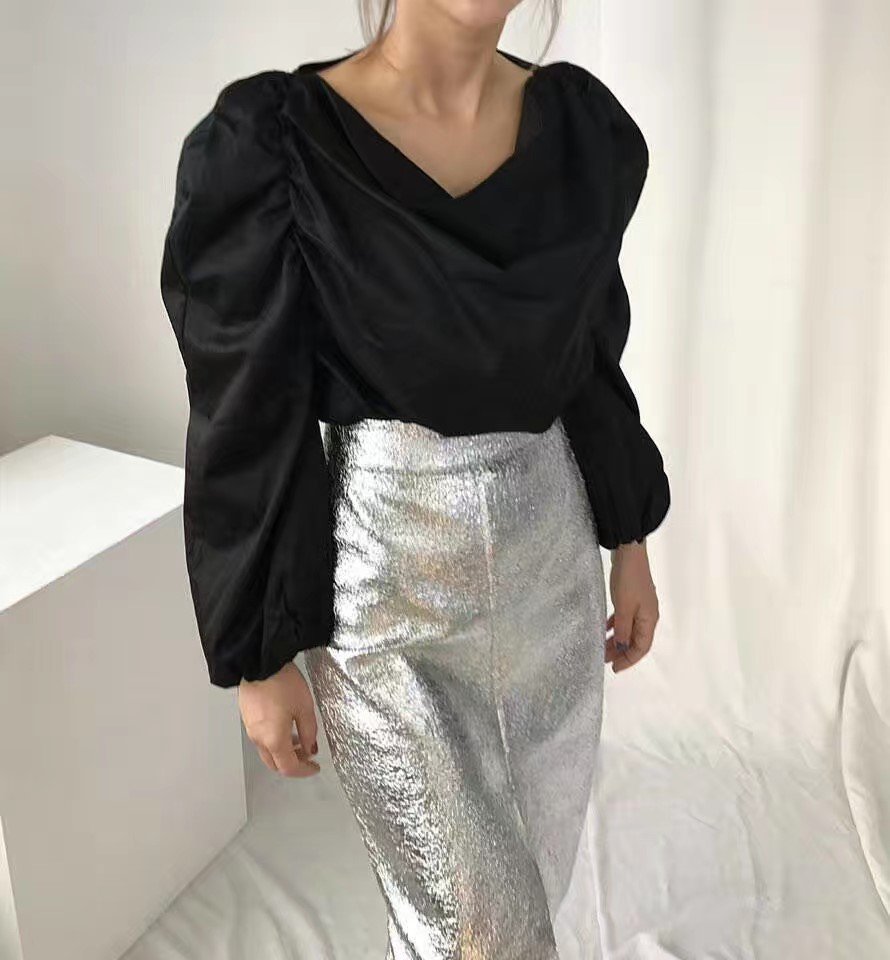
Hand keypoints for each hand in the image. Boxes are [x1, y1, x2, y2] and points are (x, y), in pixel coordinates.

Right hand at [238, 662, 320, 776]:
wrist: (259, 663)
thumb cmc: (281, 682)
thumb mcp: (305, 707)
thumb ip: (309, 731)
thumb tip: (310, 747)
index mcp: (274, 739)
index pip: (289, 768)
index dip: (304, 771)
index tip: (314, 767)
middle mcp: (258, 738)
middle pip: (275, 763)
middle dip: (293, 763)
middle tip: (307, 756)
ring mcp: (250, 728)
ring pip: (267, 751)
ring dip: (284, 751)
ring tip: (300, 739)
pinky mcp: (247, 718)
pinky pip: (261, 738)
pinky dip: (274, 740)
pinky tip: (285, 726)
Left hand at [605, 539, 659, 673]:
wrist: (629, 553)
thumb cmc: (628, 580)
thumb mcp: (623, 607)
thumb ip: (622, 629)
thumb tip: (622, 647)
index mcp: (649, 619)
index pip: (642, 647)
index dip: (629, 660)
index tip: (614, 668)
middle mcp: (647, 615)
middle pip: (635, 640)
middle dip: (620, 651)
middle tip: (604, 659)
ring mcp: (640, 606)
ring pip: (628, 629)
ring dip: (616, 639)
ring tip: (601, 646)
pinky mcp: (631, 598)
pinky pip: (624, 618)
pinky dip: (615, 626)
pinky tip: (605, 629)